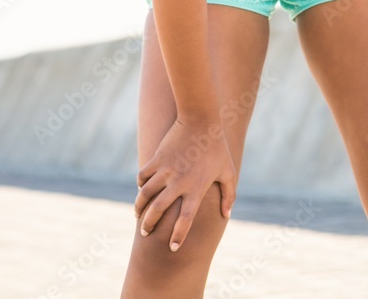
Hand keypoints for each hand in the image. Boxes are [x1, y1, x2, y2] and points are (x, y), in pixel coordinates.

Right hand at [134, 115, 236, 250]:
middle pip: (158, 210)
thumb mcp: (228, 171)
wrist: (201, 119)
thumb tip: (227, 215)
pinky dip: (140, 185)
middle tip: (145, 233)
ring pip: (145, 194)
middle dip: (149, 225)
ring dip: (139, 207)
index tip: (173, 248)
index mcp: (196, 188)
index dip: (179, 235)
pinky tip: (141, 190)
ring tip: (138, 215)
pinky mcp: (157, 158)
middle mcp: (179, 182)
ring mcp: (166, 170)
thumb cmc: (217, 147)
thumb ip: (229, 194)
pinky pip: (143, 176)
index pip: (186, 219)